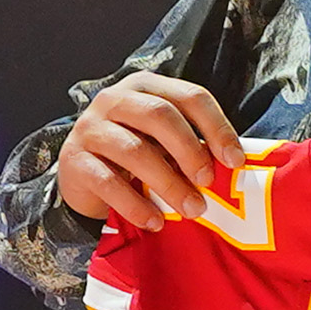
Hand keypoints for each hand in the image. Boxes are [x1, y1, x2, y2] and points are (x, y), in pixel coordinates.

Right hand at [55, 72, 245, 229]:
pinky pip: (108, 182)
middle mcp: (115, 99)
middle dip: (190, 151)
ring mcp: (91, 128)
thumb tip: (235, 169)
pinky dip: (136, 205)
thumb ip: (193, 146)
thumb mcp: (165, 143)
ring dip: (168, 183)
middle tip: (208, 183)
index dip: (217, 127)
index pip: (190, 96)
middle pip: (160, 115)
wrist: (85, 176)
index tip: (236, 161)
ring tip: (191, 209)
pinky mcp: (74, 160)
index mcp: (147, 87)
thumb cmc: (138, 157)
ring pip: (134, 150)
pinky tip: (155, 222)